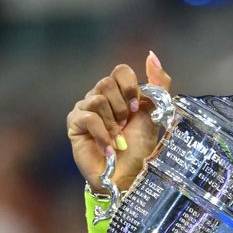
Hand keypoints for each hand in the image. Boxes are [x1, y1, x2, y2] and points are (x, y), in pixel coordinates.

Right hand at [66, 51, 172, 193]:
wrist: (128, 177)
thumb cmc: (140, 149)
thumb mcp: (154, 114)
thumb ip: (157, 86)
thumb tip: (151, 55)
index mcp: (119, 93)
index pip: (120, 70)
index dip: (130, 87)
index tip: (137, 108)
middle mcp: (99, 96)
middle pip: (107, 82)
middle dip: (122, 108)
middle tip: (125, 127)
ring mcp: (84, 109)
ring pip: (97, 99)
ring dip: (113, 124)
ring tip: (118, 140)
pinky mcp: (74, 124)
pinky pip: (88, 117)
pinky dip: (103, 135)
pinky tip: (110, 149)